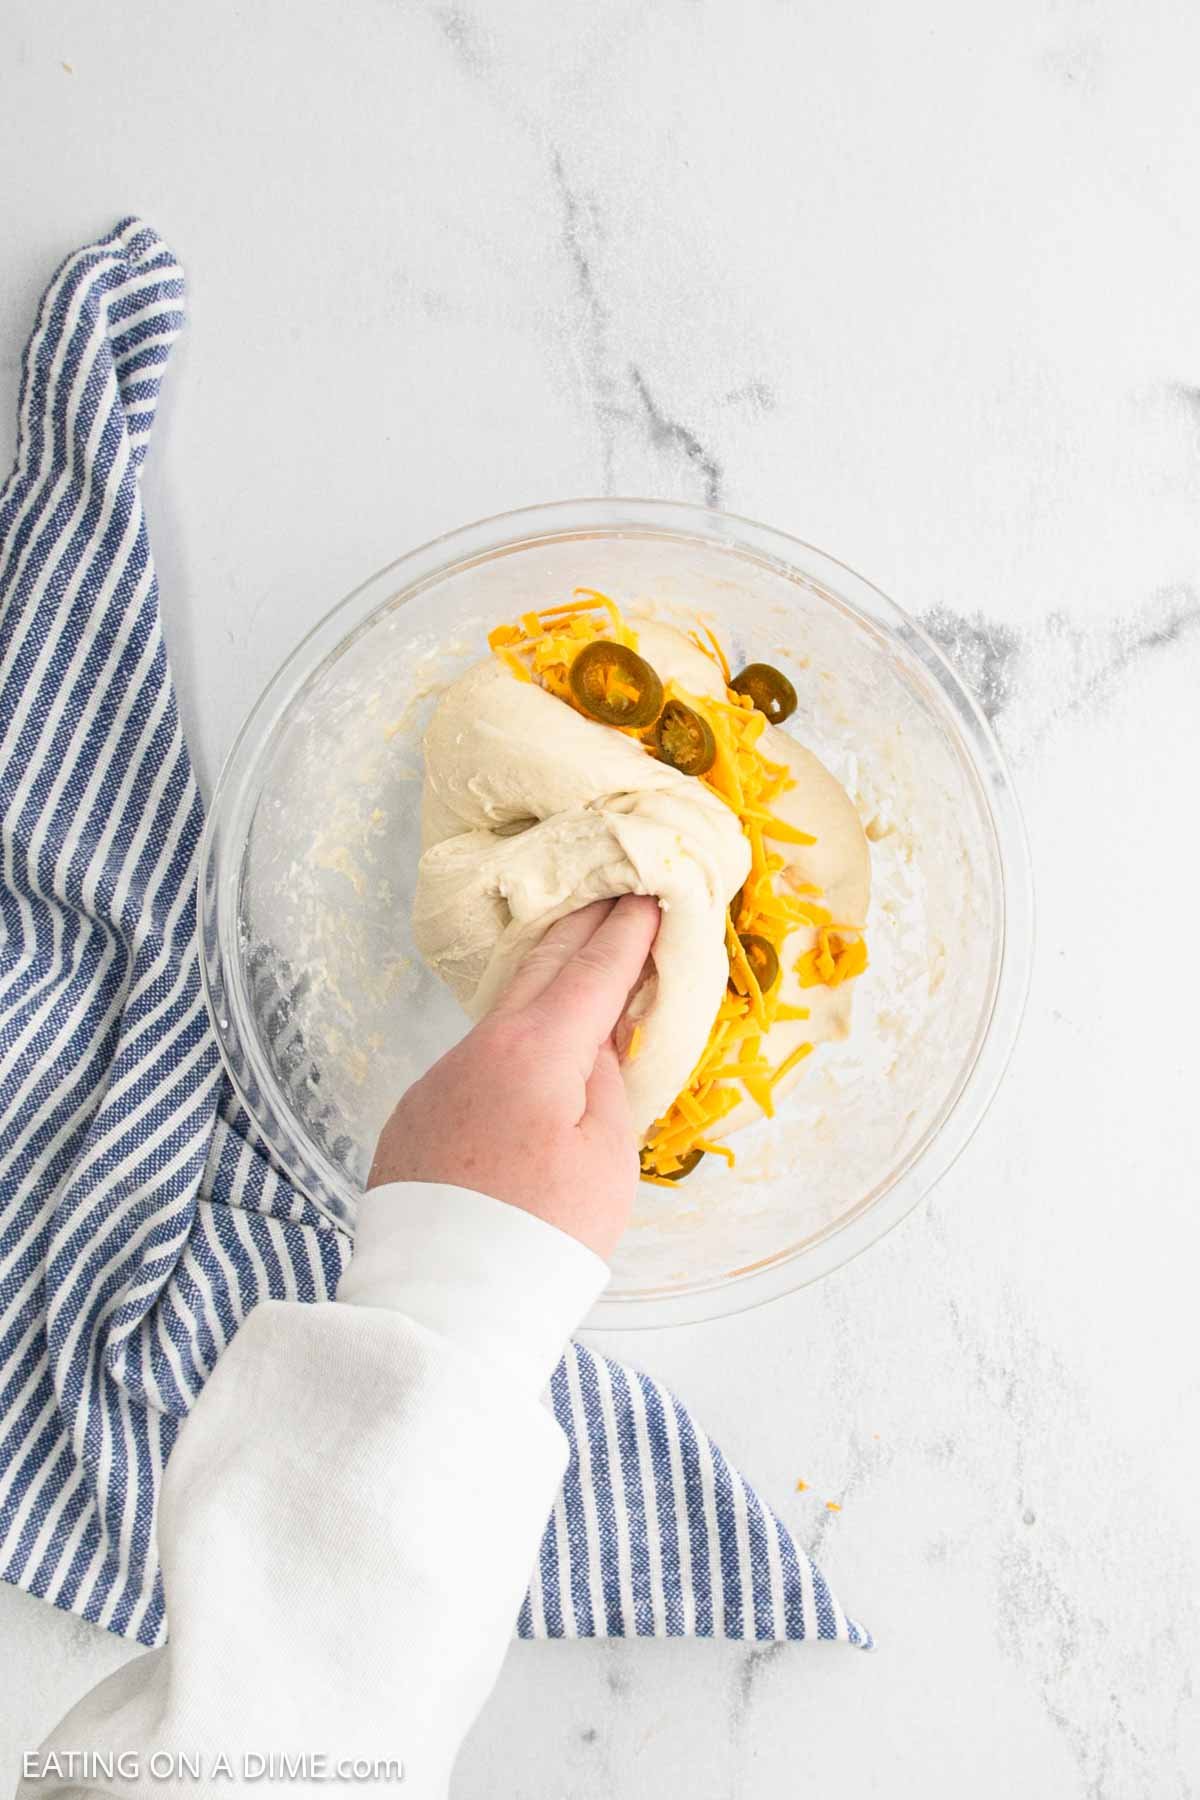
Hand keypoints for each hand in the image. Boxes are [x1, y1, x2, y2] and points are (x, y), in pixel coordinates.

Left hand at [368, 895, 660, 1257]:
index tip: (647, 893)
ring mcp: (438, 1081)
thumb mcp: (607, 1157)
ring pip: (500, 1015)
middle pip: (537, 970)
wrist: (446, 1304)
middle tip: (609, 890)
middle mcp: (478, 1050)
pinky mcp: (416, 1116)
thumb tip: (592, 1039)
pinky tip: (526, 1048)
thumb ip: (604, 1080)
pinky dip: (509, 1038)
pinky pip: (474, 1059)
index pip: (593, 972)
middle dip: (579, 927)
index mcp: (535, 1051)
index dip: (626, 932)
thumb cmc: (546, 1236)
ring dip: (540, 979)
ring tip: (574, 955)